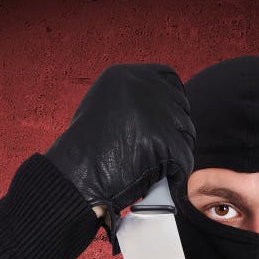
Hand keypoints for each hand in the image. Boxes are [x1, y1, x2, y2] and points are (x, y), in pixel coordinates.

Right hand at [44, 63, 194, 245]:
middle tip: (159, 153)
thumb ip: (131, 102)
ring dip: (174, 154)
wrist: (74, 178)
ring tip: (154, 169)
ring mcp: (155, 115)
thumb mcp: (102, 107)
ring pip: (185, 135)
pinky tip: (160, 182)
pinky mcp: (165, 143)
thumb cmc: (82, 152)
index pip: (169, 80)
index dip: (172, 103)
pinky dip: (175, 175)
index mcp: (125, 76)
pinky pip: (184, 161)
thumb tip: (162, 109)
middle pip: (180, 109)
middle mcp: (143, 89)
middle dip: (174, 132)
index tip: (168, 122)